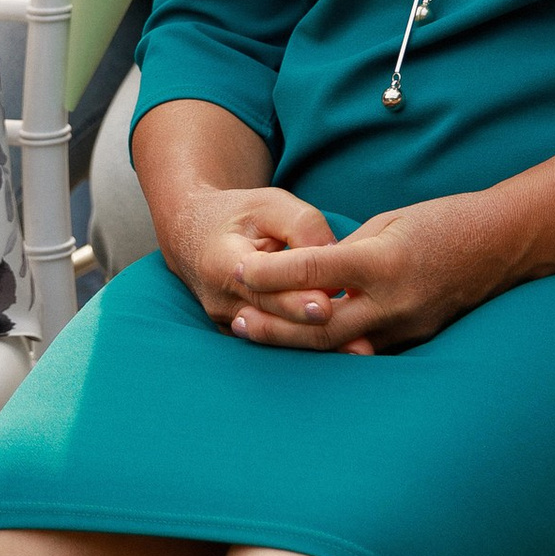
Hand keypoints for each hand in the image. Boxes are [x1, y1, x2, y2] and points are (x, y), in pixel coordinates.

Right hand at [159, 182, 370, 345]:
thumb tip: (335, 253)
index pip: (261, 286)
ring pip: (277, 339)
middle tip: (353, 335)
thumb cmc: (240, 215)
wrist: (196, 236)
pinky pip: (277, 344)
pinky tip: (346, 351)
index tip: (327, 305)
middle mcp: (222, 301)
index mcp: (222, 263)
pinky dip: (310, 346)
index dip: (294, 298)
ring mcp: (230, 323)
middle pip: (272, 319)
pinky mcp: (243, 335)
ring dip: (317, 345)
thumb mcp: (269, 204)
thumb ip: (302, 224)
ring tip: (359, 349)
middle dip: (311, 328)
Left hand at [200, 193, 510, 355]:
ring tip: (257, 333)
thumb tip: (310, 271)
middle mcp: (393, 301)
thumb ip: (346, 252)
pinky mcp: (415, 339)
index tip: (238, 268)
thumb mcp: (387, 223)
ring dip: (295, 341)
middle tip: (236, 320)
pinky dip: (332, 347)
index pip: (314, 271)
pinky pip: (365, 348)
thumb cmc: (444, 221)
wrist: (504, 244)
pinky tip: (303, 343)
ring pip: (339, 346)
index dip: (271, 271)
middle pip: (318, 326)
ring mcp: (406, 327)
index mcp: (383, 262)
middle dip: (273, 326)